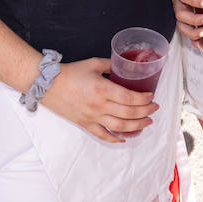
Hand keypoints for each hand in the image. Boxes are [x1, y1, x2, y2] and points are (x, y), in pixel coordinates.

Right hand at [39, 57, 157, 142]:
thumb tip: (124, 66)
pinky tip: (125, 138)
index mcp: (102, 89)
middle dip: (145, 112)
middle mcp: (99, 106)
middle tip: (154, 109)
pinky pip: (103, 135)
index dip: (143, 99)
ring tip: (147, 123)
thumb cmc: (70, 73)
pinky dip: (115, 139)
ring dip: (136, 126)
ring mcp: (92, 117)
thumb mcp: (93, 63)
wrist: (49, 85)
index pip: (129, 98)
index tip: (151, 96)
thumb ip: (111, 65)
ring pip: (120, 127)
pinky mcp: (85, 124)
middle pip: (128, 113)